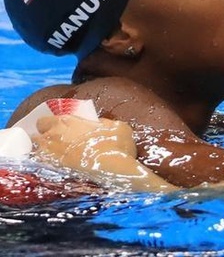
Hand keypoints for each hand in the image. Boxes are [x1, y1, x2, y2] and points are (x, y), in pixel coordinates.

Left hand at [33, 115, 175, 190]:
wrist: (113, 170)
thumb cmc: (117, 146)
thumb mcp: (118, 127)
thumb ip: (104, 123)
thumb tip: (98, 123)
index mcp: (67, 122)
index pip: (45, 120)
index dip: (50, 126)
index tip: (59, 130)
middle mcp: (54, 136)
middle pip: (36, 136)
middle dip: (42, 139)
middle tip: (55, 144)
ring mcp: (49, 155)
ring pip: (36, 153)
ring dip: (43, 154)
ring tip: (56, 160)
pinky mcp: (51, 172)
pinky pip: (42, 168)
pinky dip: (46, 169)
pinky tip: (58, 172)